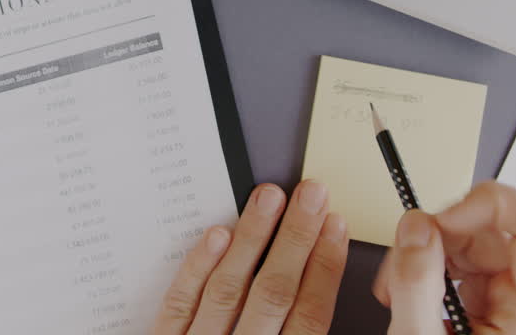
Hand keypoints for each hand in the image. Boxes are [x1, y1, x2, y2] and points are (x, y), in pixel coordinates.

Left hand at [152, 181, 349, 334]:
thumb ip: (300, 334)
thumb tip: (321, 296)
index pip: (309, 318)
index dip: (325, 269)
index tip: (336, 227)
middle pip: (273, 294)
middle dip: (296, 239)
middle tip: (312, 194)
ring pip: (228, 289)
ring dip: (251, 239)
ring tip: (270, 198)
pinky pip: (179, 305)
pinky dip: (198, 268)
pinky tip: (218, 235)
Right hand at [373, 182, 515, 334]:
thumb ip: (415, 282)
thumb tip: (416, 227)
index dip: (487, 204)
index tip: (440, 220)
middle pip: (500, 231)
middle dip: (442, 238)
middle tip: (403, 266)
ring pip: (485, 247)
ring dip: (437, 258)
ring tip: (404, 293)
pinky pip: (481, 271)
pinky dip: (445, 275)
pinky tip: (423, 301)